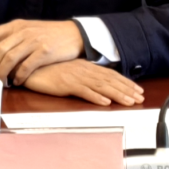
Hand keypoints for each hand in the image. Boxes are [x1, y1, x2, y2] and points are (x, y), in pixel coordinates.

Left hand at [0, 19, 85, 85]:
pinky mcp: (44, 52)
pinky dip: (18, 76)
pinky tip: (17, 82)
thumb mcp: (30, 29)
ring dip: (2, 73)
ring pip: (10, 59)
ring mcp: (34, 42)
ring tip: (0, 82)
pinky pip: (26, 67)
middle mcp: (24, 32)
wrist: (74, 34)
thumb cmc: (50, 34)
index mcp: (18, 25)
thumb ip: (14, 38)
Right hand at [21, 60, 143, 105]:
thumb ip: (82, 76)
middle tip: (140, 97)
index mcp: (85, 67)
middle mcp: (83, 70)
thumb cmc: (46, 70)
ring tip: (129, 102)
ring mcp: (75, 76)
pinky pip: (83, 91)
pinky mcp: (65, 84)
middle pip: (110, 80)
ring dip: (117, 94)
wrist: (28, 65)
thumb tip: (96, 84)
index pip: (110, 75)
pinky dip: (95, 96)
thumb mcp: (68, 72)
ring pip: (101, 86)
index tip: (137, 90)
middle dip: (127, 89)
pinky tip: (105, 102)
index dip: (125, 82)